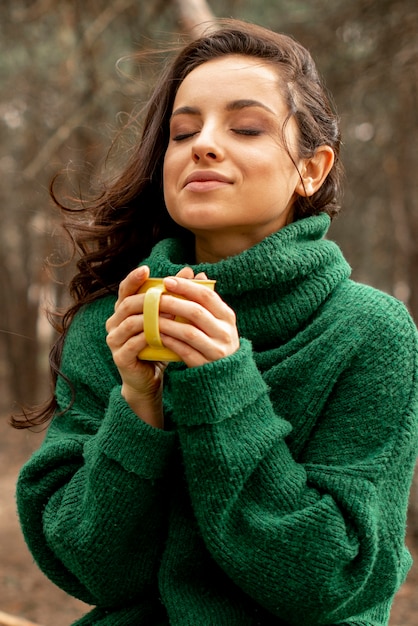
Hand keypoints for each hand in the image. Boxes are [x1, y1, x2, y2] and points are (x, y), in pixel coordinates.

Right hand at [105, 265, 205, 426]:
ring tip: (170, 314)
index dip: (133, 279)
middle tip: (165, 294)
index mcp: (123, 311)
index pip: (124, 290)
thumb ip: (176, 295)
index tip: (146, 269)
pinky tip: (164, 335)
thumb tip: (193, 272)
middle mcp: (114, 323)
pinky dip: (149, 337)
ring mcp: (115, 341)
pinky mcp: (120, 357)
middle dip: (147, 299)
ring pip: (130, 323)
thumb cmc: (160, 345)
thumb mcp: (169, 319)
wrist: (151, 378)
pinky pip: (134, 343)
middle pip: (127, 304)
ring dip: (151, 318)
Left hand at [156, 275, 239, 367]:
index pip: (206, 296)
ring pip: (188, 332)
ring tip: (151, 316)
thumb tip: (197, 274)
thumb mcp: (217, 321)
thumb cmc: (215, 341)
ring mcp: (216, 350)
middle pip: (196, 312)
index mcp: (227, 317)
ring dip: (167, 322)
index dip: (186, 287)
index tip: (167, 281)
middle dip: (172, 303)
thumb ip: (206, 301)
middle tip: (154, 297)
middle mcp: (225, 333)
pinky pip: (184, 350)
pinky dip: (170, 341)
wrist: (223, 375)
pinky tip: (158, 335)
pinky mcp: (205, 366)